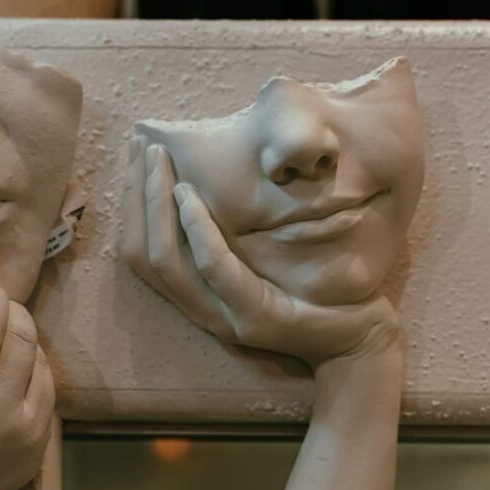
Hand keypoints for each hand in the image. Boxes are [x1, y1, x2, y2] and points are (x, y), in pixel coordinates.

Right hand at [122, 141, 397, 367]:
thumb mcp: (261, 261)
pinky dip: (198, 230)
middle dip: (138, 196)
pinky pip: (216, 268)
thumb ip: (232, 236)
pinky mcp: (255, 319)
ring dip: (158, 205)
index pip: (138, 251)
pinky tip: (190, 196)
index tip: (137, 157)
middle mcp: (200, 310)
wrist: (357, 342)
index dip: (132, 204)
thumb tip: (211, 179)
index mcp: (196, 297)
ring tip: (161, 163)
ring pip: (167, 261)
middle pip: (142, 254)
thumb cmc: (312, 292)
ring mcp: (224, 318)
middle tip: (143, 147)